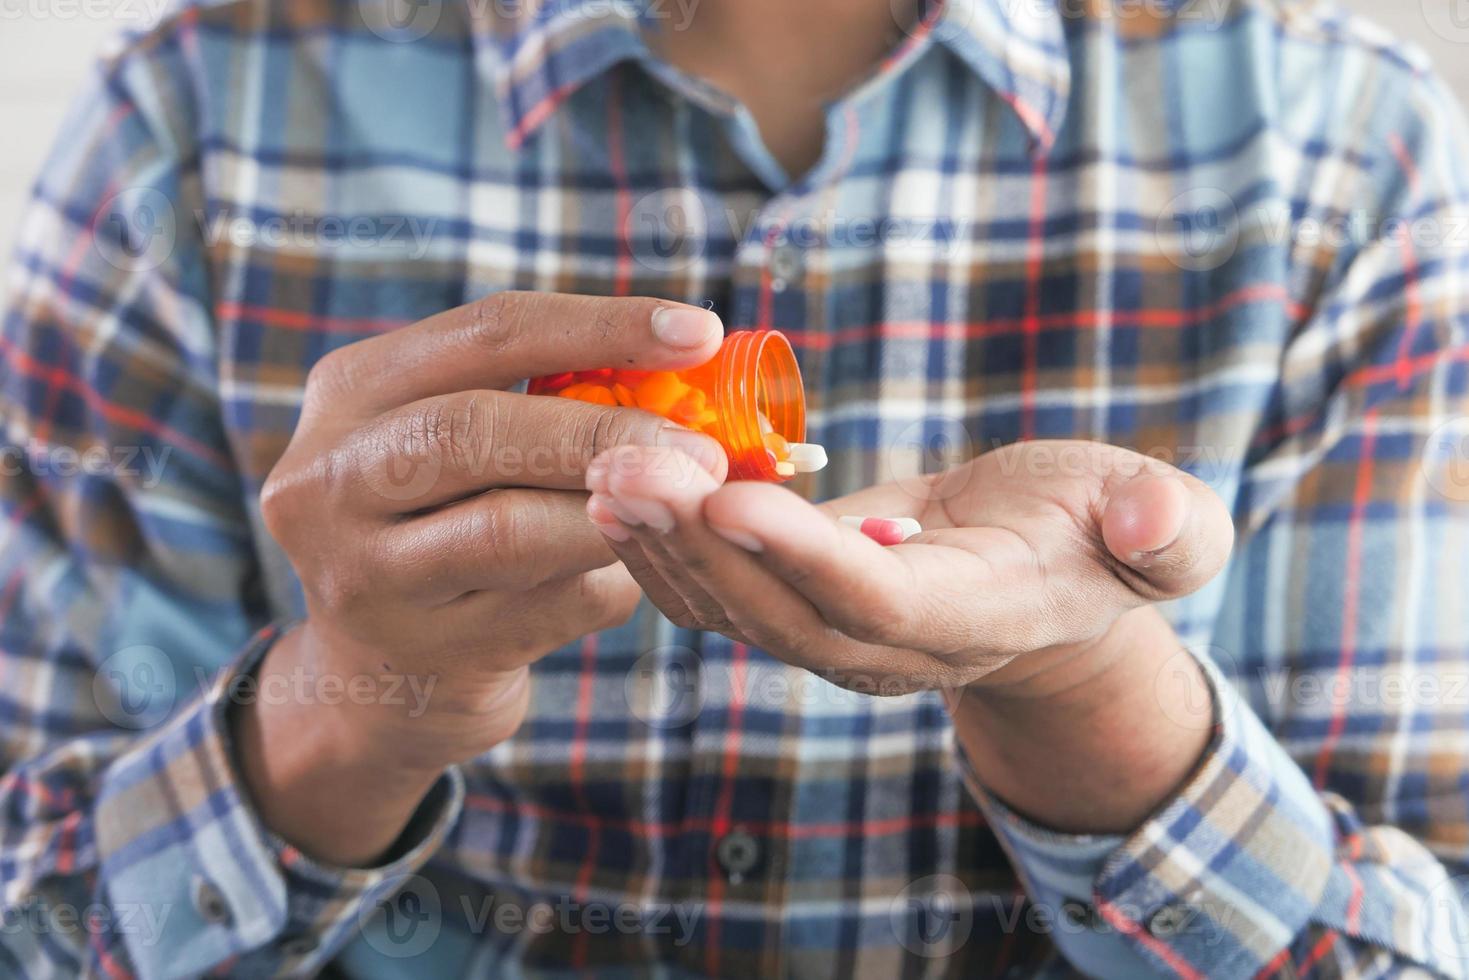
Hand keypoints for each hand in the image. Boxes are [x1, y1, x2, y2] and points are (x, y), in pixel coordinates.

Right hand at [240, 292, 725, 863]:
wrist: (388, 676)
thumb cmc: (454, 524)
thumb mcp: (462, 441)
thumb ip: (544, 397)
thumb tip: (693, 366)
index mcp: (351, 390)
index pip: (486, 331)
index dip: (602, 326)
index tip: (700, 333)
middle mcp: (327, 478)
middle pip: (474, 428)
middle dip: (605, 431)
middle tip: (706, 448)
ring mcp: (361, 576)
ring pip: (507, 529)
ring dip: (617, 511)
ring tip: (689, 504)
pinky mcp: (419, 654)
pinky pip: (546, 606)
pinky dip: (610, 582)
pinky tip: (640, 570)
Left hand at [583, 440, 1232, 697]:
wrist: (1044, 582)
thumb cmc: (1100, 536)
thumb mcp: (1163, 527)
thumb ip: (1169, 529)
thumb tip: (1149, 518)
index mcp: (973, 615)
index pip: (874, 600)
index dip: (801, 555)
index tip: (725, 497)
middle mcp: (887, 645)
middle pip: (775, 612)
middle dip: (694, 547)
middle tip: (619, 469)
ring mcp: (830, 637)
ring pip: (728, 610)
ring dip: (657, 547)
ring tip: (596, 470)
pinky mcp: (791, 608)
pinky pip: (711, 594)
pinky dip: (657, 549)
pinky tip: (609, 491)